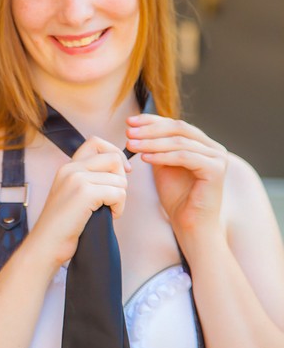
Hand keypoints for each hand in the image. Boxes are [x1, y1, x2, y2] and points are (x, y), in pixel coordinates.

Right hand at [29, 136, 130, 269]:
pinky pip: (118, 193)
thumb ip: (88, 179)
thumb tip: (120, 172)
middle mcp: (71, 168)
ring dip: (120, 198)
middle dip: (122, 179)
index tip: (122, 171)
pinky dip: (119, 208)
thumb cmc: (62, 226)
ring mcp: (77, 179)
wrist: (46, 245)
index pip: (96, 142)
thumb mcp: (72, 195)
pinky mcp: (85, 193)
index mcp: (67, 167)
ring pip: (120, 179)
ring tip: (107, 210)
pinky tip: (108, 216)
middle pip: (114, 158)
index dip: (114, 153)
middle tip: (114, 198)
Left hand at [126, 114, 227, 235]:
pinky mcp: (216, 170)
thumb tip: (138, 128)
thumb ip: (157, 147)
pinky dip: (162, 156)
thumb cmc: (177, 199)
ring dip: (151, 142)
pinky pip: (184, 157)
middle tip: (129, 131)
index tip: (130, 121)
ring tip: (131, 144)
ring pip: (179, 142)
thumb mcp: (163, 166)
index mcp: (204, 144)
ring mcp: (217, 158)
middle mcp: (214, 148)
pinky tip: (144, 158)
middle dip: (150, 129)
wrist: (191, 226)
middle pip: (178, 128)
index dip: (152, 121)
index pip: (176, 124)